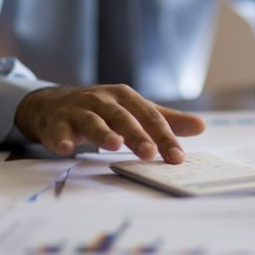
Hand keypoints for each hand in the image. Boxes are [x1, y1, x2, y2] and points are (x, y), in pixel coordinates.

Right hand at [14, 84, 205, 162]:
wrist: (53, 104)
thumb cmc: (101, 109)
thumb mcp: (133, 110)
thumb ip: (165, 120)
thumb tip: (201, 126)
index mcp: (125, 97)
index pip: (149, 116)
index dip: (164, 136)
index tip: (177, 157)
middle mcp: (102, 100)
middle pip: (123, 117)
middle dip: (137, 135)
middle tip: (150, 153)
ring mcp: (78, 110)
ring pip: (92, 121)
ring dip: (103, 133)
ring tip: (114, 146)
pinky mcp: (56, 122)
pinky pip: (59, 131)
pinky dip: (62, 139)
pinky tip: (66, 150)